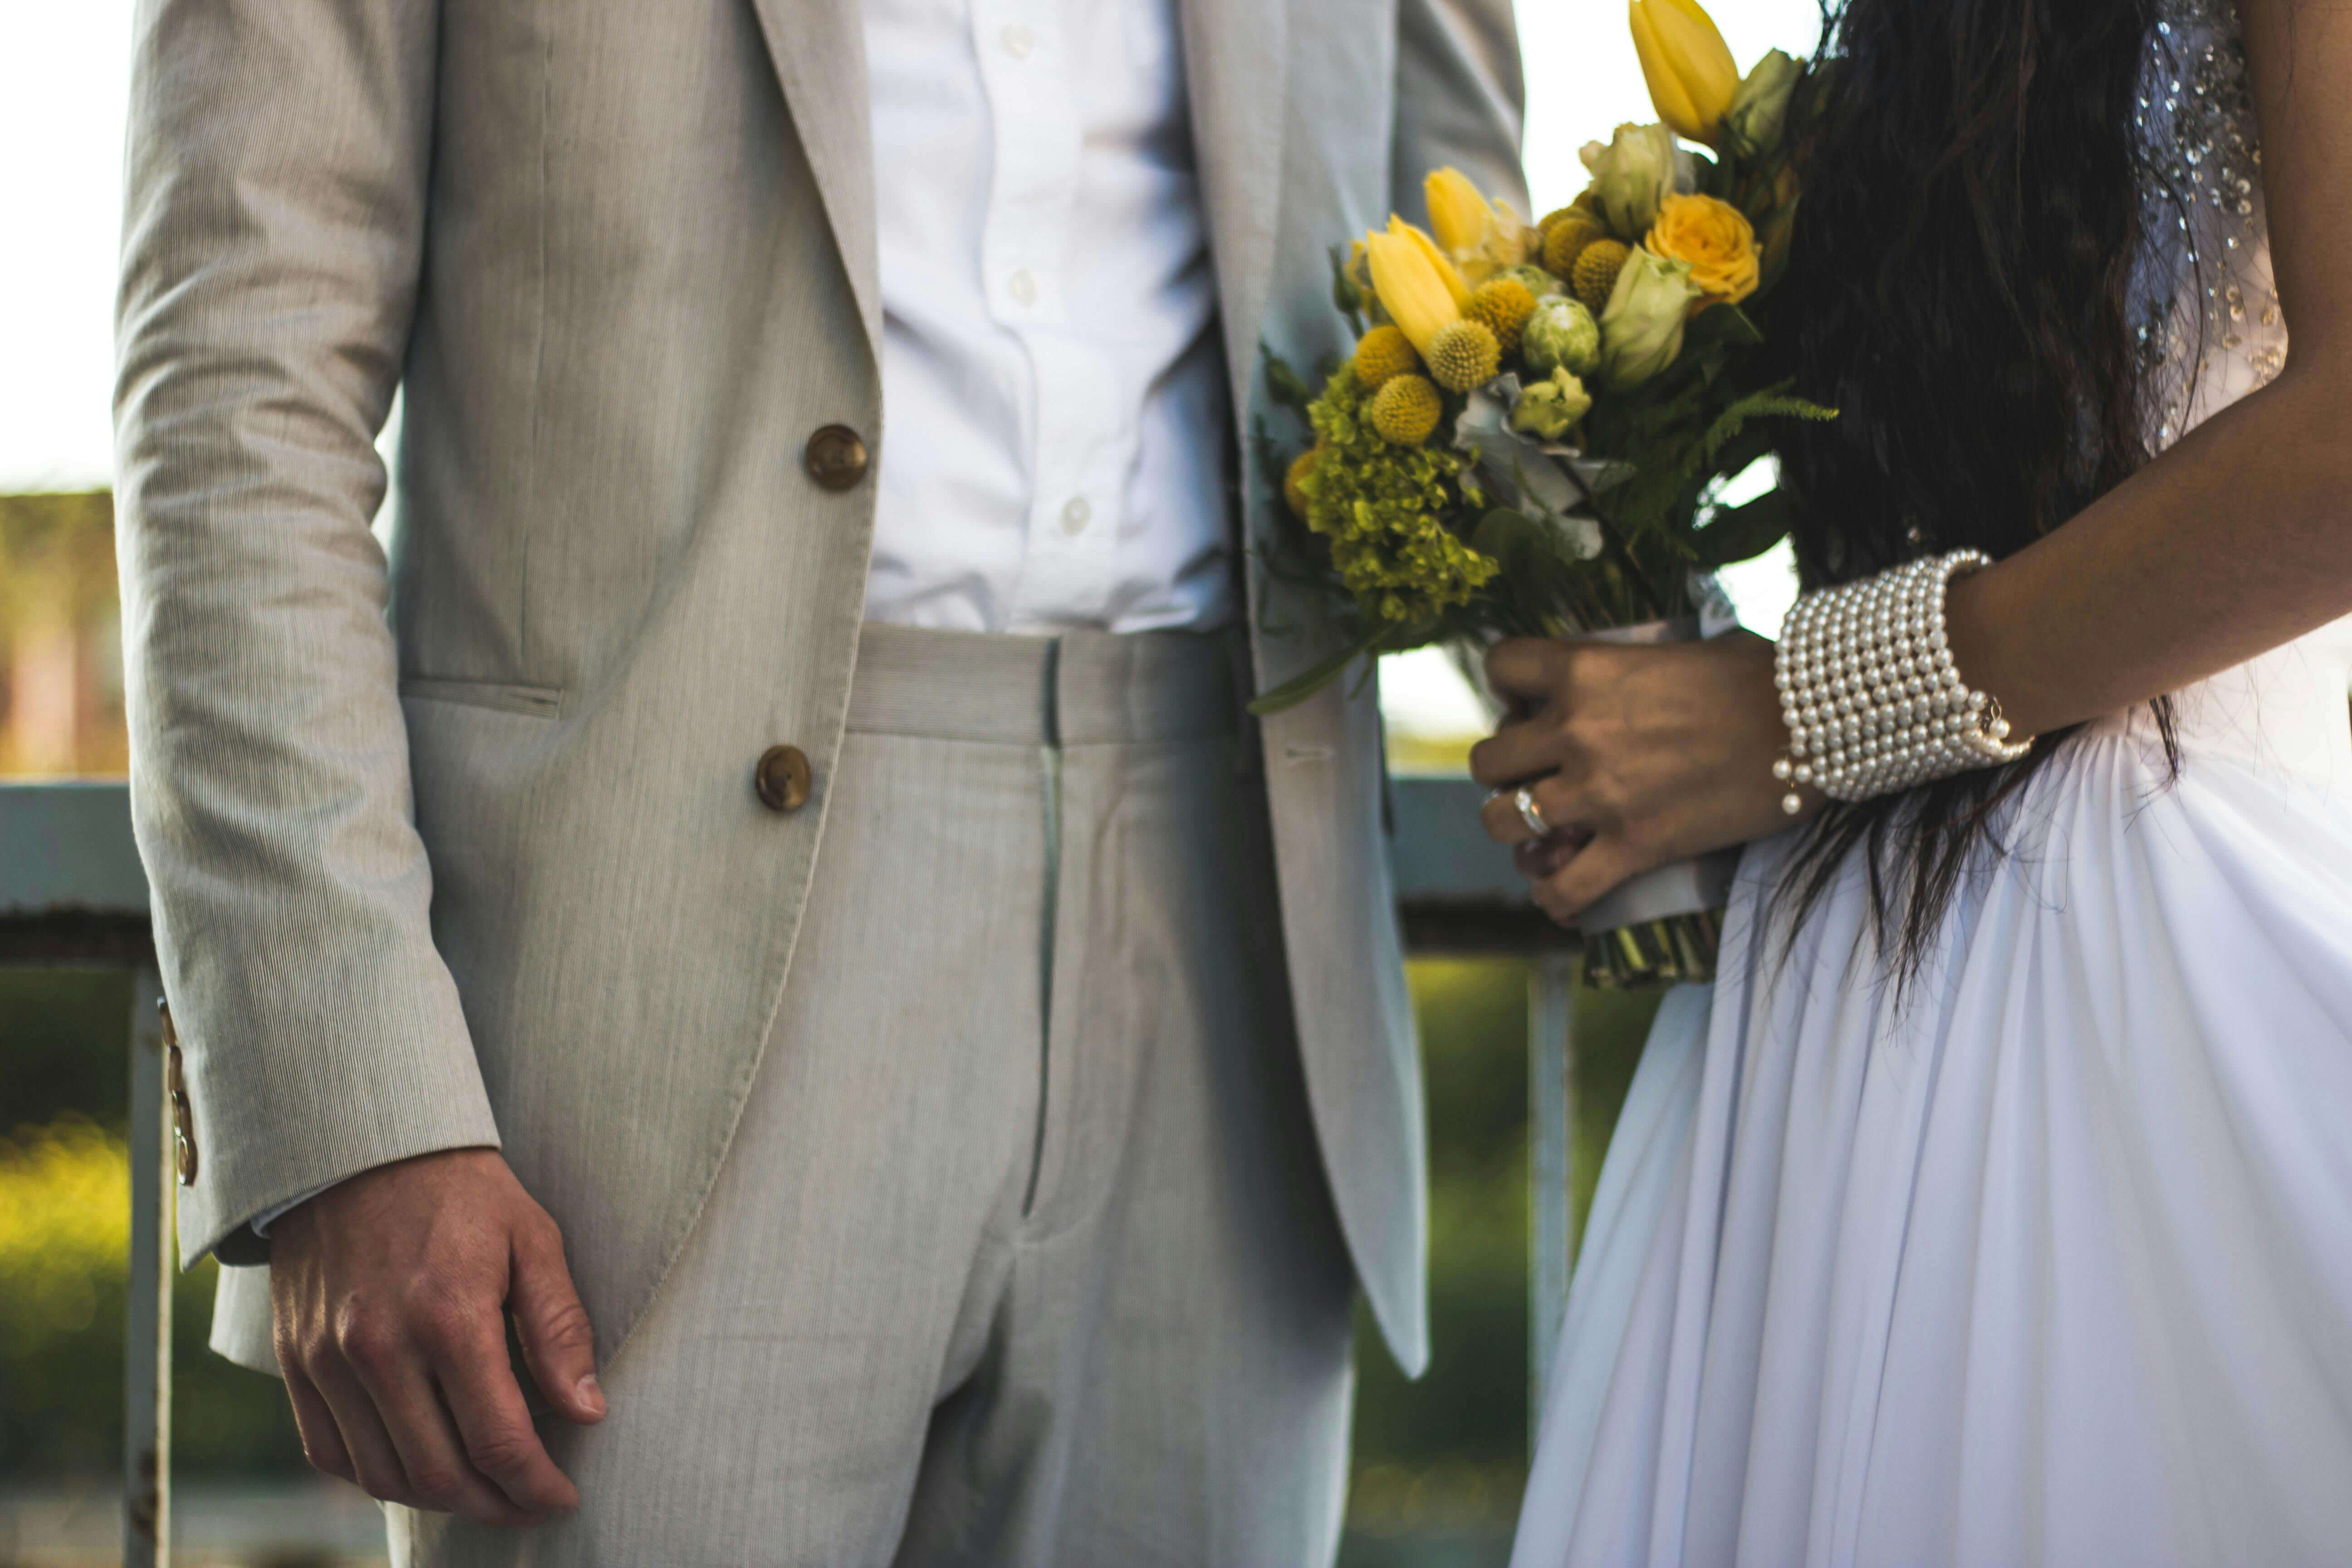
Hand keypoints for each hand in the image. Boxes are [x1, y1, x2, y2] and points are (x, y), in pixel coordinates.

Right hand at [268, 1148, 604, 1524]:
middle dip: (494, 1505)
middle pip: (440, 1473)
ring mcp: (329, 1360)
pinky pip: (330, 1452)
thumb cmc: (461, 1191)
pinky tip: (418, 1470)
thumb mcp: (532, 1239)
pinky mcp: (296, 1362)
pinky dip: (376, 1478)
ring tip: (483, 1494)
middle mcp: (380, 1348)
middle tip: (528, 1504)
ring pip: (384, 1475)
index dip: (536, 1486)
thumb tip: (588, 1412)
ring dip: (439, 1501)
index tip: (562, 1498)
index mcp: (450, 1316)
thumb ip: (559, 1329)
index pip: (499, 1440)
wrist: (359, 1146)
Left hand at [1469, 630, 1813, 923]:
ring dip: (1515, 827)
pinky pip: (1564, 887)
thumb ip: (1634, 664)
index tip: (1525, 698)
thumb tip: (1625, 672)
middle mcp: (1577, 730)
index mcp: (1586, 669)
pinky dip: (1554, 895)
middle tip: (1533, 773)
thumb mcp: (1682, 648)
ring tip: (1539, 828)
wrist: (1815, 723)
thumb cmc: (1762, 676)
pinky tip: (1559, 890)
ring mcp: (1601, 793)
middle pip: (1489, 759)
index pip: (1501, 666)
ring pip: (1504, 822)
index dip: (1506, 684)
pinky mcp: (1634, 846)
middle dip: (1504, 768)